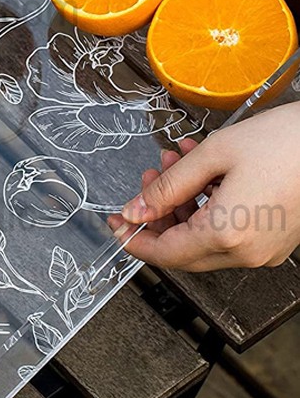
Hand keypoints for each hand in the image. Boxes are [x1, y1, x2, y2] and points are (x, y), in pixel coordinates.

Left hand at [108, 102, 299, 270]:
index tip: (115, 224)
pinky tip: (202, 171)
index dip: (134, 238)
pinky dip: (208, 204)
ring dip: (182, 201)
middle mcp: (248, 252)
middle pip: (182, 247)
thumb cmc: (284, 143)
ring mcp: (264, 249)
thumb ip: (167, 187)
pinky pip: (228, 230)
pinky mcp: (275, 239)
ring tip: (176, 162)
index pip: (164, 254)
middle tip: (148, 178)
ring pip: (204, 236)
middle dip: (158, 212)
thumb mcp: (211, 156)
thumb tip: (135, 210)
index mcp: (227, 235)